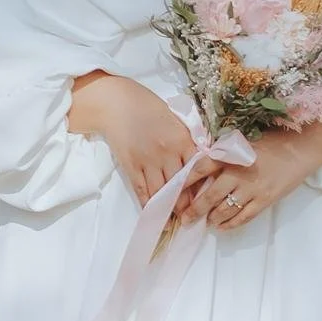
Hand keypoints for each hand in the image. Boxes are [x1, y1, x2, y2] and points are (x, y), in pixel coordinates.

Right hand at [68, 71, 195, 205]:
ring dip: (168, 207)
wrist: (117, 103)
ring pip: (162, 192)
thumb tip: (201, 160)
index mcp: (183, 140)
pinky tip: (153, 212)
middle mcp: (168, 153)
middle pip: (181, 186)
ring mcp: (148, 161)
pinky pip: (142, 190)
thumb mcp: (176, 120)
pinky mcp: (131, 166)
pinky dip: (148, 204)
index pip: (198, 171)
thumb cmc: (148, 107)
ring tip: (174, 217)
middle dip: (186, 203)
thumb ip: (188, 140)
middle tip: (190, 215)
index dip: (201, 187)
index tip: (204, 198)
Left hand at [182, 119, 321, 230]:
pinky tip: (223, 226)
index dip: (184, 183)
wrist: (300, 147)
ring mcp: (251, 189)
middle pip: (208, 196)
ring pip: (224, 210)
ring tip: (206, 221)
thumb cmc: (269, 141)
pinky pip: (243, 217)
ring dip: (212, 218)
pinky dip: (230, 224)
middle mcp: (237, 173)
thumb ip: (222, 153)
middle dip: (194, 210)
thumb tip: (199, 167)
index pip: (199, 169)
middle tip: (184, 219)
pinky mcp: (265, 200)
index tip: (173, 193)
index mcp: (229, 154)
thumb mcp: (241, 141)